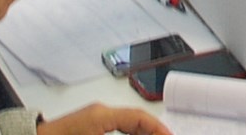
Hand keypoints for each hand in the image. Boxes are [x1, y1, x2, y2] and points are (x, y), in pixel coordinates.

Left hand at [36, 104, 172, 134]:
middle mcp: (99, 113)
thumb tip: (146, 133)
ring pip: (126, 125)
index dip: (158, 129)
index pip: (139, 117)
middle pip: (135, 120)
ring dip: (140, 133)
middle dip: (152, 131)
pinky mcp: (87, 129)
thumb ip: (125, 134)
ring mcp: (93, 120)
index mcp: (102, 114)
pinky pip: (116, 130)